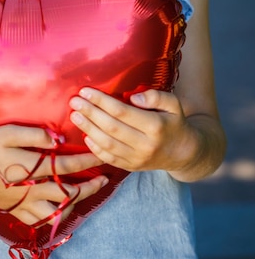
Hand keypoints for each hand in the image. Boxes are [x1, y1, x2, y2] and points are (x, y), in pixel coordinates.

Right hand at [0, 124, 106, 225]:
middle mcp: (31, 190)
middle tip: (103, 180)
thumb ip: (35, 135)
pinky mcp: (14, 210)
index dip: (88, 161)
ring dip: (74, 203)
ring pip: (56, 211)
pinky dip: (52, 216)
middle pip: (68, 193)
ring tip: (83, 193)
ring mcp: (22, 203)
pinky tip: (58, 207)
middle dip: (89, 186)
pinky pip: (38, 221)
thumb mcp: (7, 132)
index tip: (102, 154)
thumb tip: (58, 139)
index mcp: (32, 168)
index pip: (67, 166)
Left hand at [69, 88, 195, 172]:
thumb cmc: (174, 122)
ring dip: (88, 129)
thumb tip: (133, 97)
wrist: (184, 153)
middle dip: (90, 113)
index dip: (102, 101)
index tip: (86, 91)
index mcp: (155, 126)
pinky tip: (84, 135)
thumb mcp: (174, 105)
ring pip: (107, 144)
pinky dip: (94, 148)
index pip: (122, 112)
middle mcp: (145, 145)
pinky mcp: (131, 167)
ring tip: (75, 115)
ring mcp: (137, 159)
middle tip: (74, 101)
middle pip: (111, 128)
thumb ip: (156, 97)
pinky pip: (109, 159)